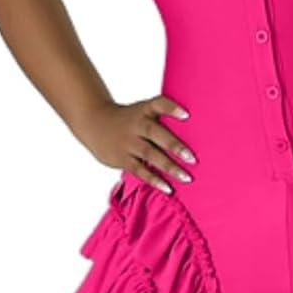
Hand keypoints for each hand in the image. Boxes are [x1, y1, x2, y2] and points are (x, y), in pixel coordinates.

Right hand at [78, 94, 195, 193]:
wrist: (95, 124)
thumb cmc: (130, 120)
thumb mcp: (142, 111)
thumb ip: (163, 118)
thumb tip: (196, 132)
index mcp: (144, 110)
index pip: (158, 104)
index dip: (171, 108)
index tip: (187, 115)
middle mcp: (136, 125)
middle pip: (155, 133)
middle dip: (174, 145)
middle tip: (193, 158)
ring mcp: (128, 142)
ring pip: (150, 155)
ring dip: (169, 167)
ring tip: (186, 177)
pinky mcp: (123, 159)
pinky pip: (140, 170)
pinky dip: (154, 180)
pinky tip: (168, 188)